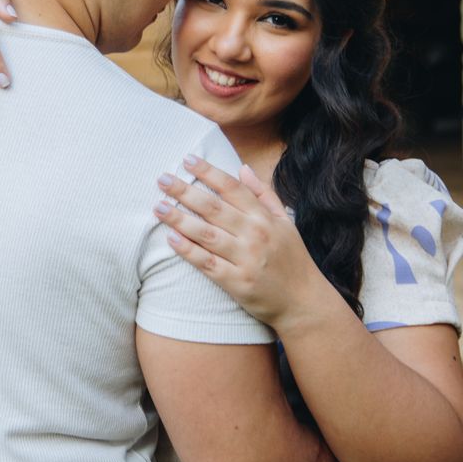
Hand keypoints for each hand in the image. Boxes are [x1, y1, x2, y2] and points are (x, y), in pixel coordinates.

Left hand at [153, 156, 327, 330]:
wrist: (304, 302)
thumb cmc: (291, 258)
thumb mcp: (284, 222)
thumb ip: (263, 194)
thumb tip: (242, 167)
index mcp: (264, 217)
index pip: (232, 188)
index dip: (208, 171)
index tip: (187, 159)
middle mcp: (255, 235)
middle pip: (214, 208)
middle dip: (185, 191)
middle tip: (162, 180)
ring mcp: (246, 259)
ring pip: (206, 234)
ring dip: (179, 219)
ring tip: (158, 207)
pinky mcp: (237, 282)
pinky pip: (207, 263)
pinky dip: (188, 251)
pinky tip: (170, 239)